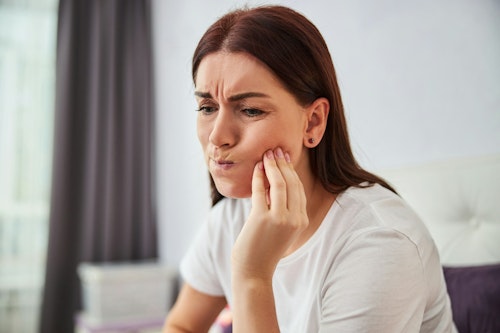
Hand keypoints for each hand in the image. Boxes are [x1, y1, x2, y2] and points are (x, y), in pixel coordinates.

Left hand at [231, 147, 308, 280]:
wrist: (254, 271)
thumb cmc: (264, 249)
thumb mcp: (280, 228)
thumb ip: (282, 209)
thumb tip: (275, 182)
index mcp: (301, 221)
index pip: (299, 189)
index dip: (292, 171)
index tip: (284, 158)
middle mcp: (295, 219)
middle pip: (292, 183)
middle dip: (283, 164)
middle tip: (275, 150)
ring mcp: (279, 219)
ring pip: (279, 184)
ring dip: (272, 166)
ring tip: (266, 154)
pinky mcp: (262, 219)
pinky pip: (261, 191)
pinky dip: (259, 177)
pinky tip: (256, 168)